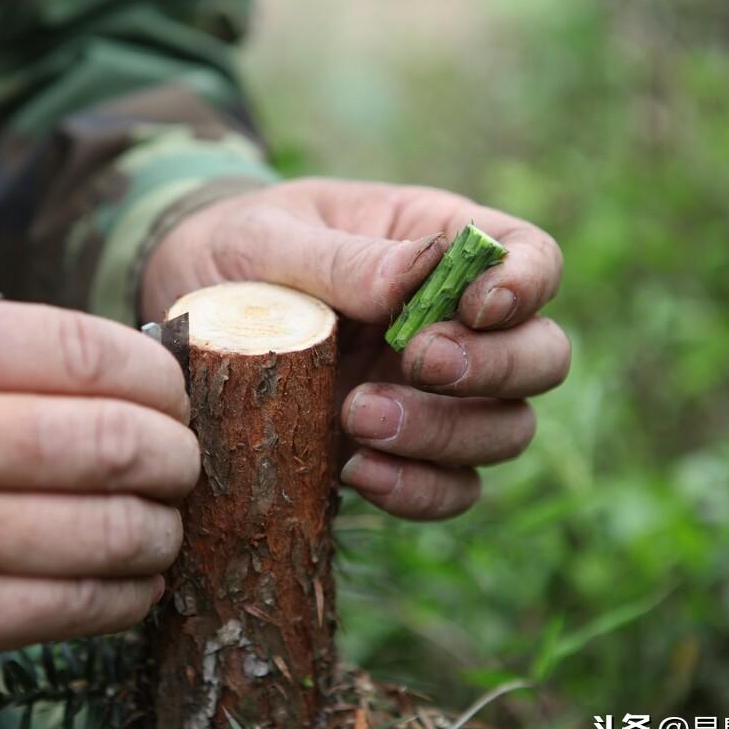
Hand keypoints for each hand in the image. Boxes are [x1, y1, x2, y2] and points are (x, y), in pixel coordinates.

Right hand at [0, 299, 196, 707]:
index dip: (155, 373)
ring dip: (163, 528)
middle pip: (111, 439)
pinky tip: (135, 580)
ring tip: (165, 522)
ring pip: (108, 530)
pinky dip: (129, 593)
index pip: (80, 348)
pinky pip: (74, 606)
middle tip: (184, 459)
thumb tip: (112, 369)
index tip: (172, 392)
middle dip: (177, 453)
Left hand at [142, 178, 568, 519]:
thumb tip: (417, 278)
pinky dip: (419, 491)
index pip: (530, 255)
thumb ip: (342, 259)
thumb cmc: (237, 251)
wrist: (186, 309)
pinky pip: (450, 489)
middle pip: (542, 355)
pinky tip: (357, 472)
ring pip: (507, 430)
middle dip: (494, 368)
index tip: (477, 306)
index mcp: (440, 246)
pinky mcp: (399, 452)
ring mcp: (434, 396)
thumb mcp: (271, 237)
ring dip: (449, 435)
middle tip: (417, 362)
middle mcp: (454, 325)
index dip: (527, 283)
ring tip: (358, 416)